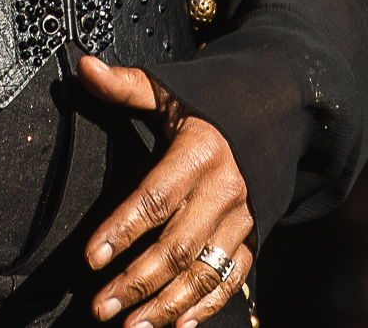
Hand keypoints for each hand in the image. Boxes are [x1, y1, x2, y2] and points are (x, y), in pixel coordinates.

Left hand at [79, 55, 254, 326]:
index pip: (156, 197)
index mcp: (202, 150)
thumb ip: (126, 85)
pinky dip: (207, 305)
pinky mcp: (256, 236)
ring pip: (205, 271)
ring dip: (167, 304)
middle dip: (137, 281)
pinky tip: (177, 324)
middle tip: (100, 306)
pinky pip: (233, 279)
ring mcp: (245, 218)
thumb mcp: (171, 87)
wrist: (284, 109)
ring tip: (130, 326)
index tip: (91, 256)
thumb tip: (83, 66)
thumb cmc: (214, 98)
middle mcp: (227, 190)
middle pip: (178, 246)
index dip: (123, 228)